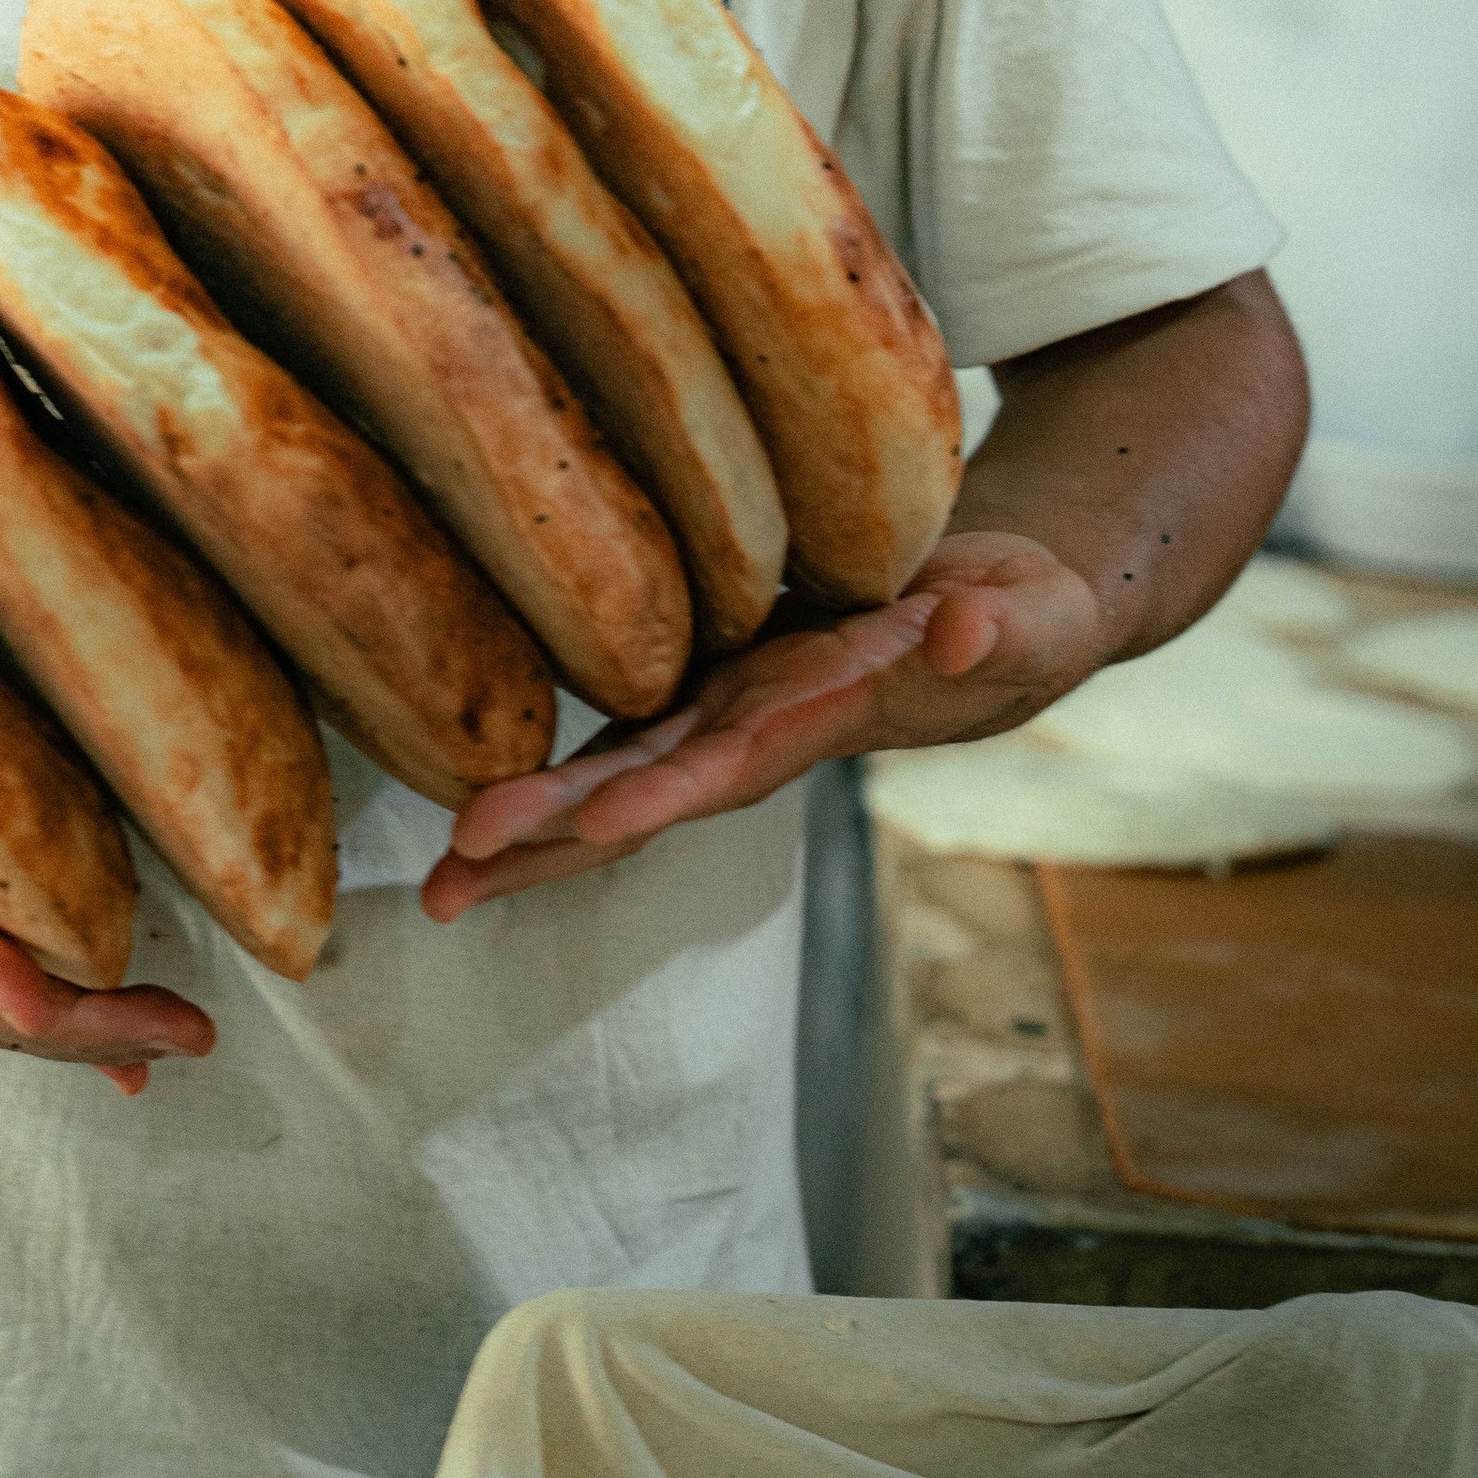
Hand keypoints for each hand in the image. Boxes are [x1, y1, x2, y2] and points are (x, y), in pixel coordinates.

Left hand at [421, 530, 1112, 921]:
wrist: (999, 601)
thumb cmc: (1024, 613)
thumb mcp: (1036, 618)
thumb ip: (1003, 628)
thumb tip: (961, 631)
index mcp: (830, 715)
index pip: (738, 763)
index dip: (667, 796)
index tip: (595, 828)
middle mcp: (760, 722)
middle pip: (644, 789)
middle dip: (553, 836)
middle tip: (453, 875)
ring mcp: (725, 696)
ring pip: (615, 762)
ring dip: (531, 817)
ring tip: (441, 870)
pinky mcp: (706, 652)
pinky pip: (616, 703)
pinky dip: (550, 746)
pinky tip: (465, 767)